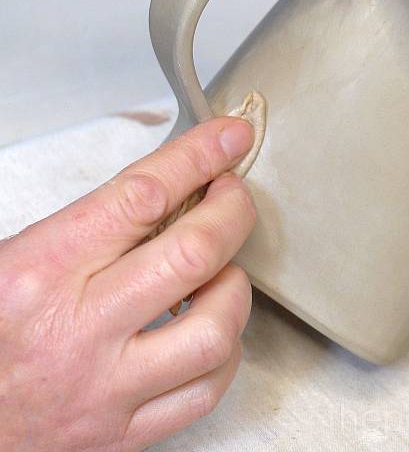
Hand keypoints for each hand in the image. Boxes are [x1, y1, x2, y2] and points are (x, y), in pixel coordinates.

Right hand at [0, 117, 255, 450]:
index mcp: (41, 273)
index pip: (143, 196)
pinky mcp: (122, 433)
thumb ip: (90, 226)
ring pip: (214, 329)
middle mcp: (78, 330)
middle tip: (233, 195)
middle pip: (193, 253)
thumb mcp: (15, 259)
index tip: (228, 138)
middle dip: (232, 210)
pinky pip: (205, 390)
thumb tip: (173, 187)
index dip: (198, 157)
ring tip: (222, 271)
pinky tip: (213, 329)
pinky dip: (226, 352)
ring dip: (234, 288)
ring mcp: (106, 387)